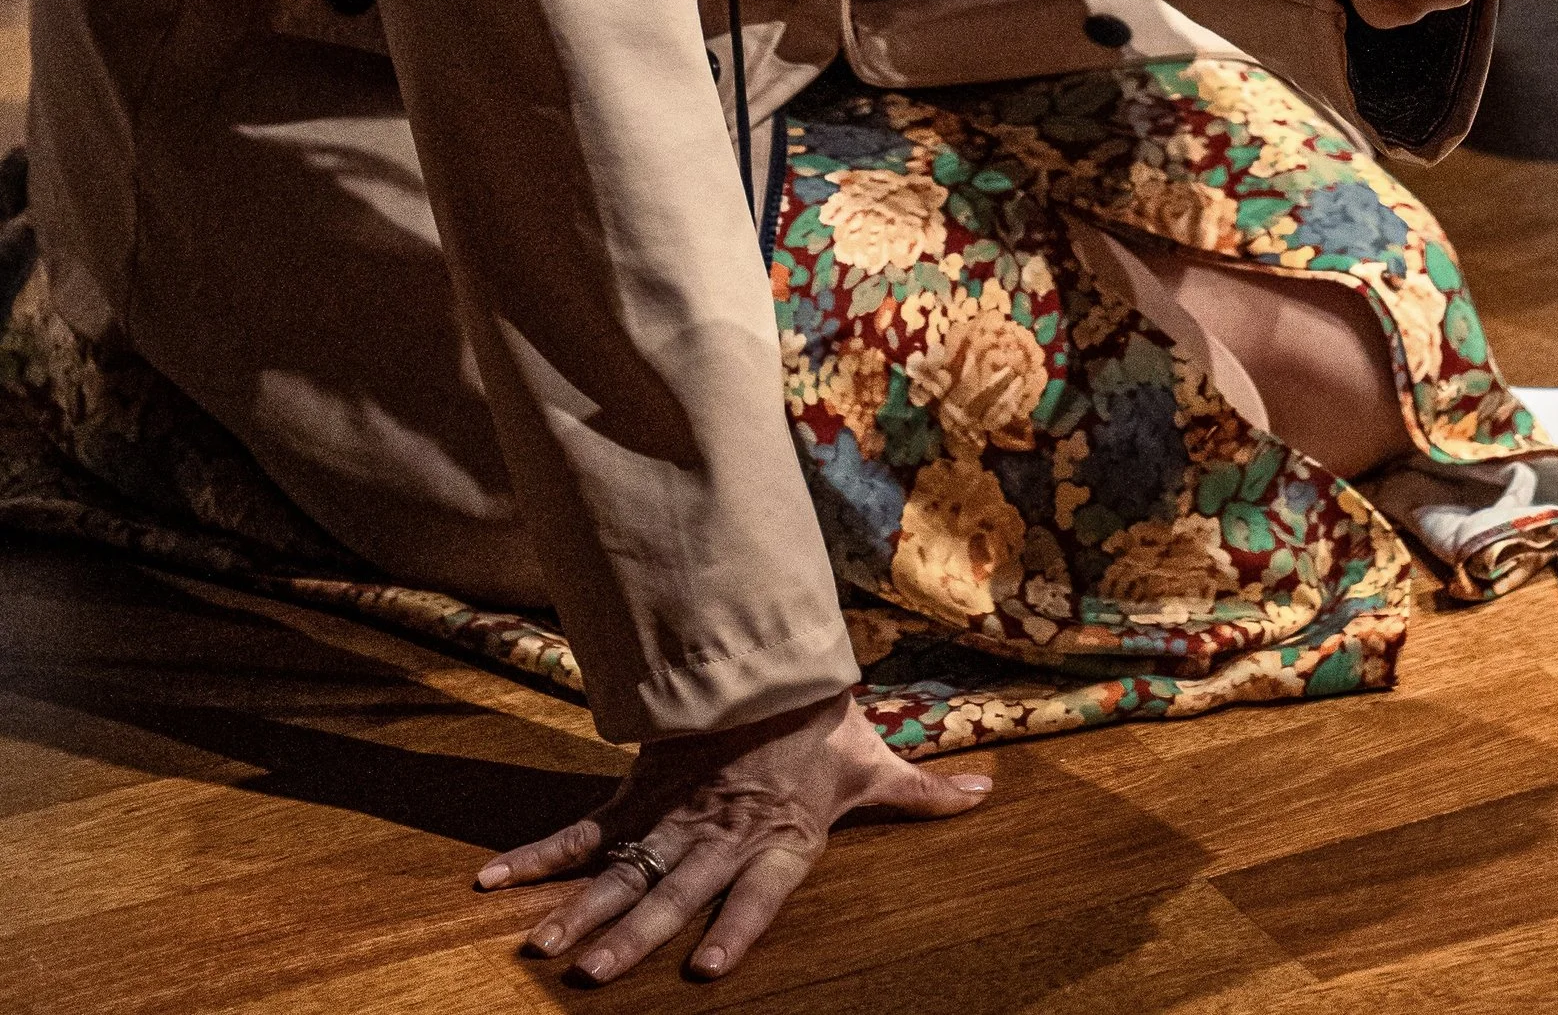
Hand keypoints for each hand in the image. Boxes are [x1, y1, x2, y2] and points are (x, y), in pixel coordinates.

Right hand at [476, 689, 989, 984]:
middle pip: (672, 889)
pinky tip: (494, 884)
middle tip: (592, 974)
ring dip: (580, 908)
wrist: (768, 658)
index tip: (710, 968)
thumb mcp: (875, 763)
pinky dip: (539, 859)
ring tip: (542, 947)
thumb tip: (988, 797)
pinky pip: (584, 833)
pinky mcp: (639, 797)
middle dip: (632, 933)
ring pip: (621, 870)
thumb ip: (924, 794)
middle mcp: (719, 833)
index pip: (758, 889)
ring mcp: (673, 816)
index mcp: (778, 834)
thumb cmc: (822, 724)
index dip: (736, 924)